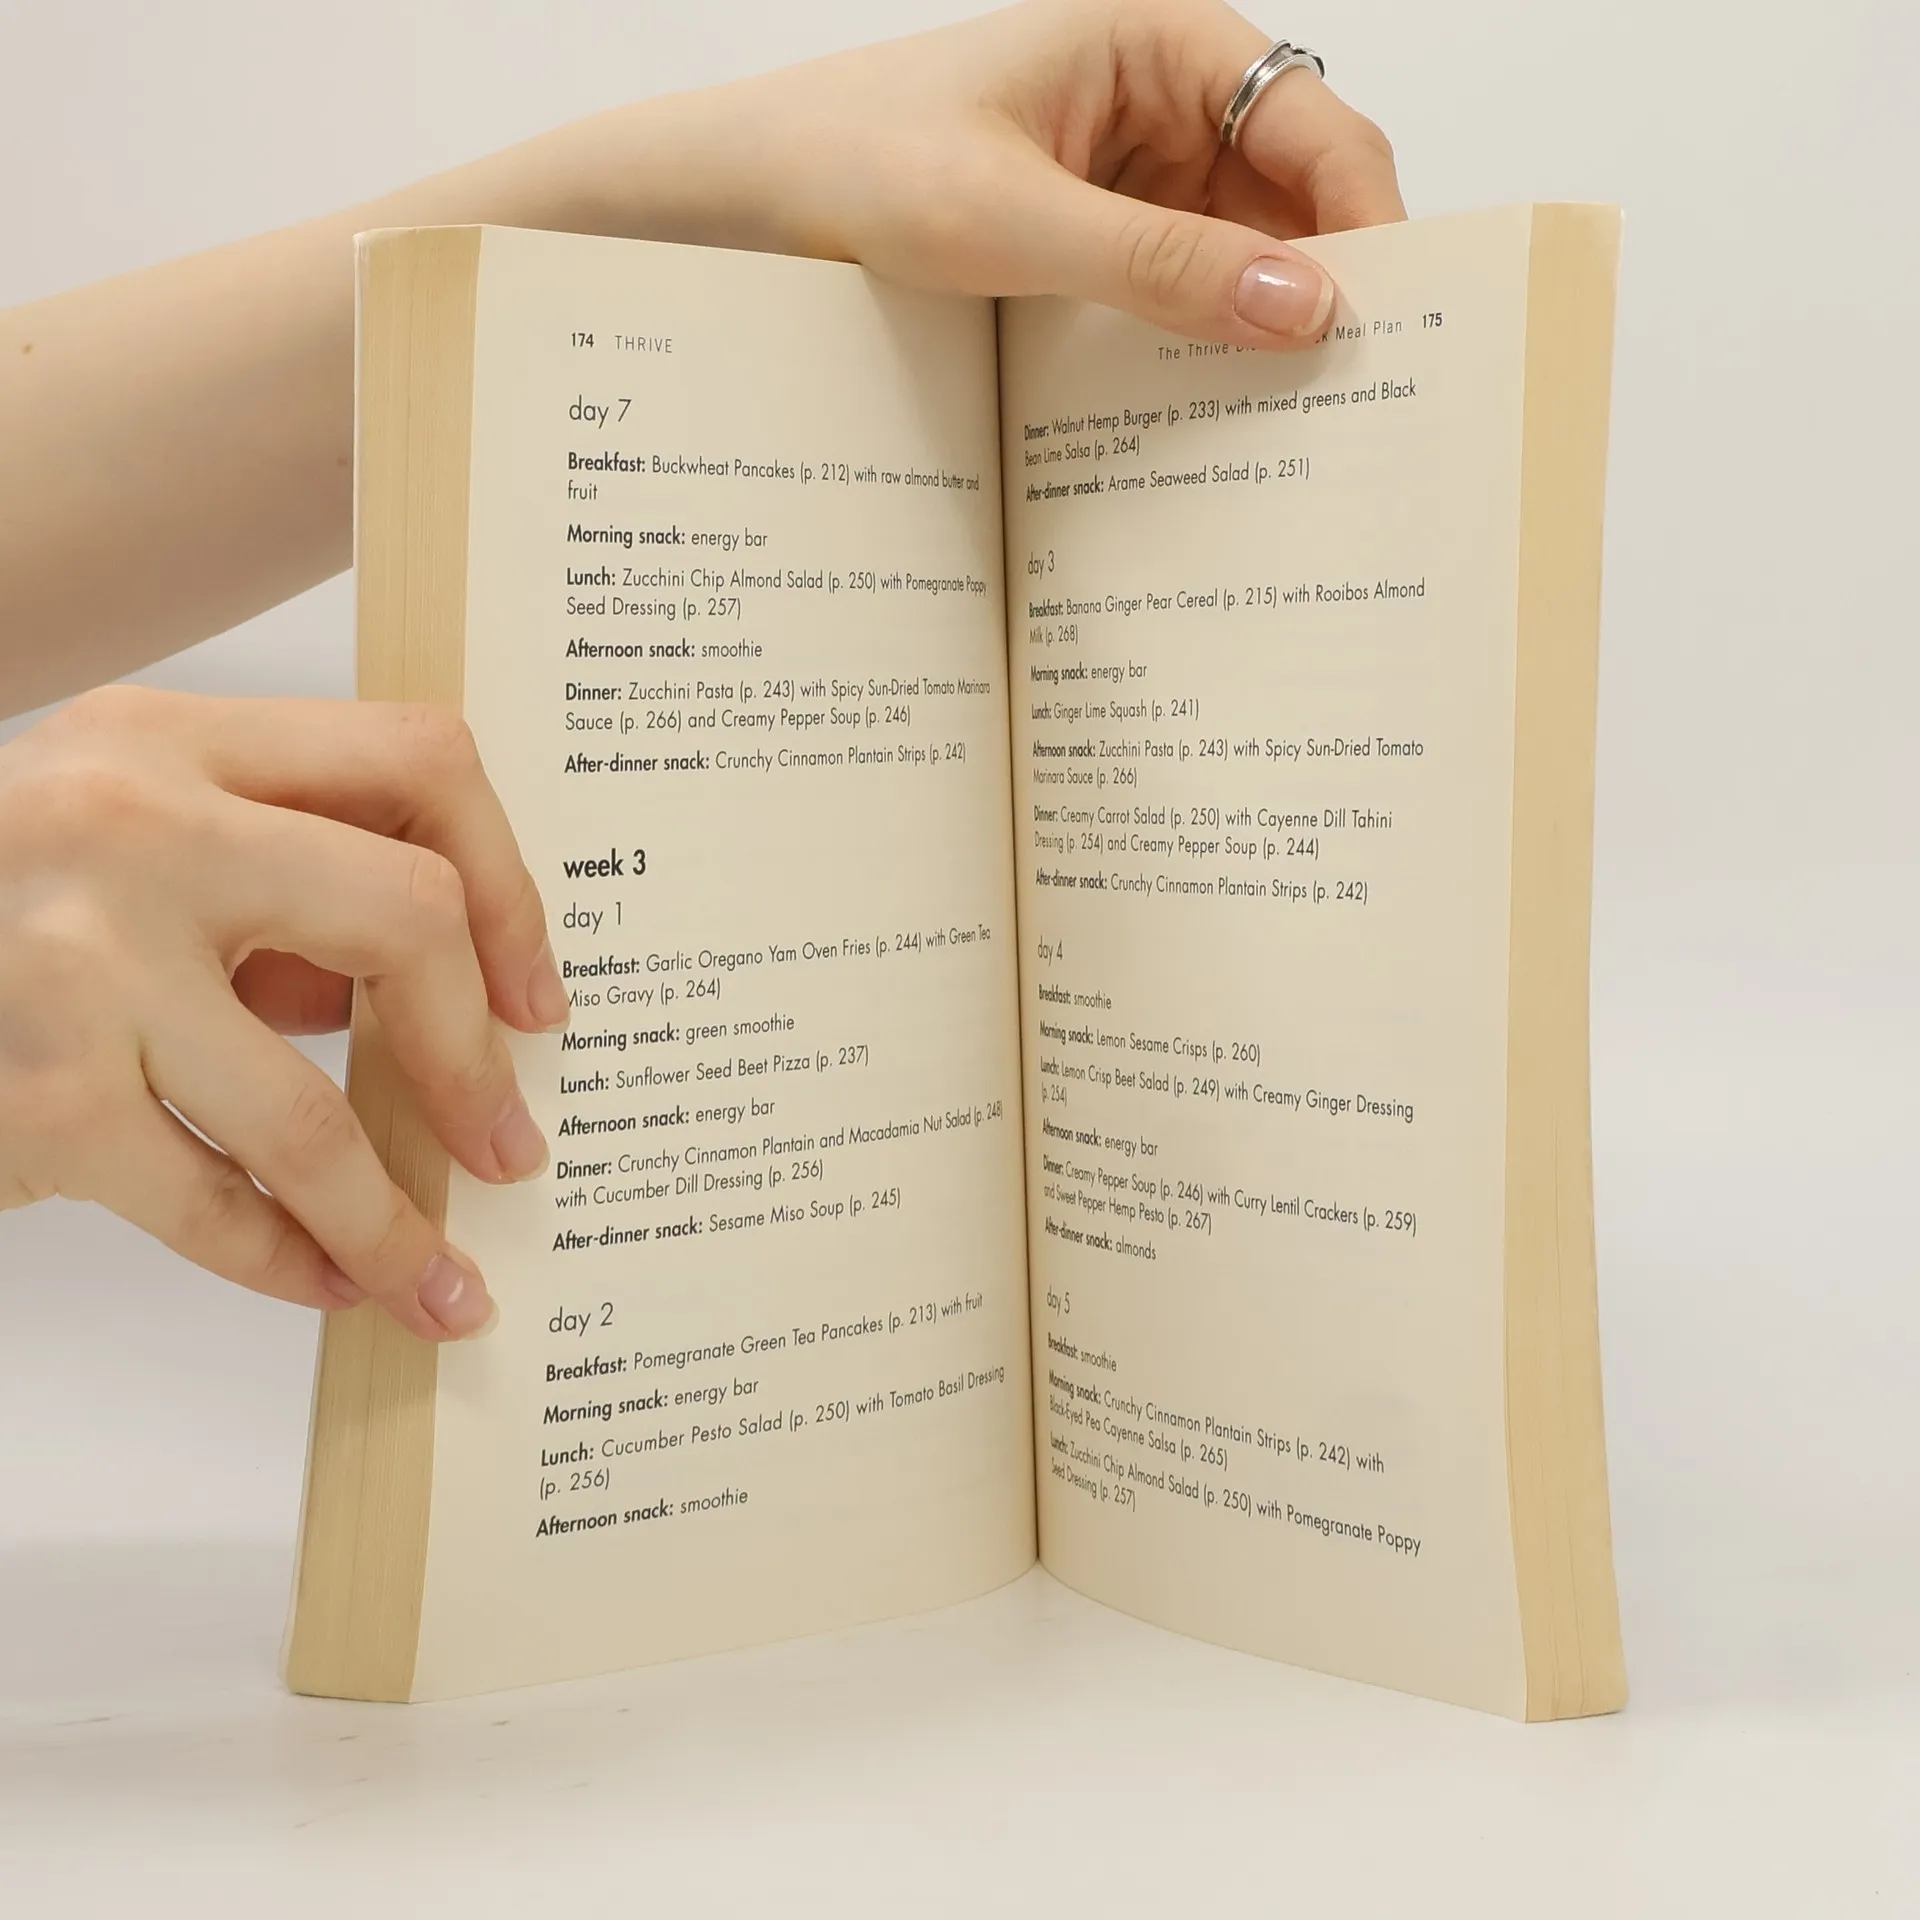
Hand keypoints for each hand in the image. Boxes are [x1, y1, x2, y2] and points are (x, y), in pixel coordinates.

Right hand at [0, 688, 564, 1337]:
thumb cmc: (1, 913)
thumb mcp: (132, 845)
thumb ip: (279, 893)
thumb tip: (444, 1015)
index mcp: (176, 740)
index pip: (418, 762)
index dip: (509, 886)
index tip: (536, 996)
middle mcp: (132, 824)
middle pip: (403, 915)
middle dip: (475, 1055)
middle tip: (509, 1145)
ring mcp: (79, 962)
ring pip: (309, 1111)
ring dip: (392, 1219)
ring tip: (440, 1278)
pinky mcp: (40, 1096)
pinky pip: (210, 1202)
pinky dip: (286, 1258)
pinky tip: (326, 1282)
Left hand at [611, 0, 1404, 345]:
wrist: (751, 197)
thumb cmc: (857, 162)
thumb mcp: (1011, 221)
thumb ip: (1161, 267)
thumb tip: (1305, 308)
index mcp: (1161, 41)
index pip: (1316, 127)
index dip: (1366, 225)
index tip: (1388, 327)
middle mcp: (1164, 97)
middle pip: (1296, 194)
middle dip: (1324, 284)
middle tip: (1353, 395)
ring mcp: (1136, 169)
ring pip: (1247, 250)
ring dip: (1264, 324)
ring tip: (1290, 420)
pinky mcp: (1102, 233)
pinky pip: (1186, 284)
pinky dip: (1204, 339)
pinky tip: (1212, 404)